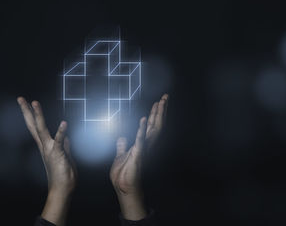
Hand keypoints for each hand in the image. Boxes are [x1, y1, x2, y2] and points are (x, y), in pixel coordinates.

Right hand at [18, 97, 76, 225]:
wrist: (62, 189)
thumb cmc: (63, 175)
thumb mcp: (65, 156)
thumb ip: (64, 145)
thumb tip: (65, 136)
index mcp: (45, 145)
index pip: (36, 127)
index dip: (31, 114)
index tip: (27, 103)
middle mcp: (44, 146)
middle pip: (33, 125)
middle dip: (27, 111)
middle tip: (20, 98)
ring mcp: (49, 149)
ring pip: (41, 129)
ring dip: (38, 116)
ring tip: (34, 103)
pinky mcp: (58, 153)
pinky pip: (58, 141)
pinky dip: (61, 132)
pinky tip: (64, 123)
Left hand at [110, 94, 168, 219]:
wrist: (123, 187)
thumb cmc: (124, 174)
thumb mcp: (121, 156)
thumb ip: (122, 146)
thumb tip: (122, 137)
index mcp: (142, 144)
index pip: (150, 126)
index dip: (155, 114)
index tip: (158, 102)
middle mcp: (146, 145)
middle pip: (155, 124)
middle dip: (160, 110)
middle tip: (165, 97)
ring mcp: (143, 149)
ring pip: (152, 129)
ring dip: (156, 115)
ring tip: (159, 103)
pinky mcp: (137, 155)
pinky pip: (140, 140)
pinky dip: (141, 129)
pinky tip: (143, 119)